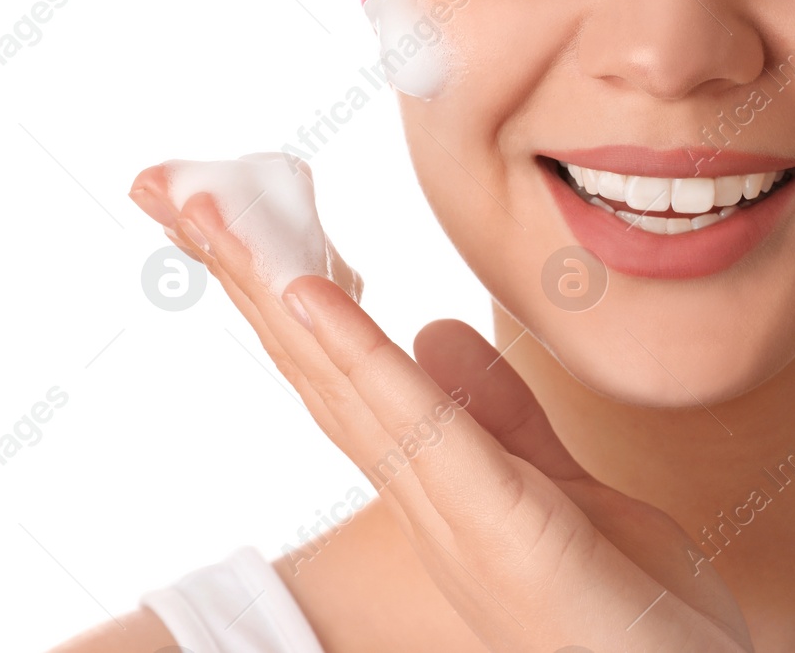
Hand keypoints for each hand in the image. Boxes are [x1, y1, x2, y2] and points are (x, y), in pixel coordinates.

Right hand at [128, 159, 751, 652]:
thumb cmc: (625, 612)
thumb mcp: (560, 492)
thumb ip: (499, 417)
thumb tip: (436, 334)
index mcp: (438, 483)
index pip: (341, 370)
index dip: (279, 289)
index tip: (226, 210)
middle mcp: (427, 500)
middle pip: (316, 369)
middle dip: (244, 275)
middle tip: (169, 184)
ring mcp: (457, 518)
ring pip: (345, 388)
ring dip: (273, 295)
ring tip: (207, 212)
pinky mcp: (507, 529)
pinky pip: (422, 434)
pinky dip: (360, 361)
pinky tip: (308, 299)